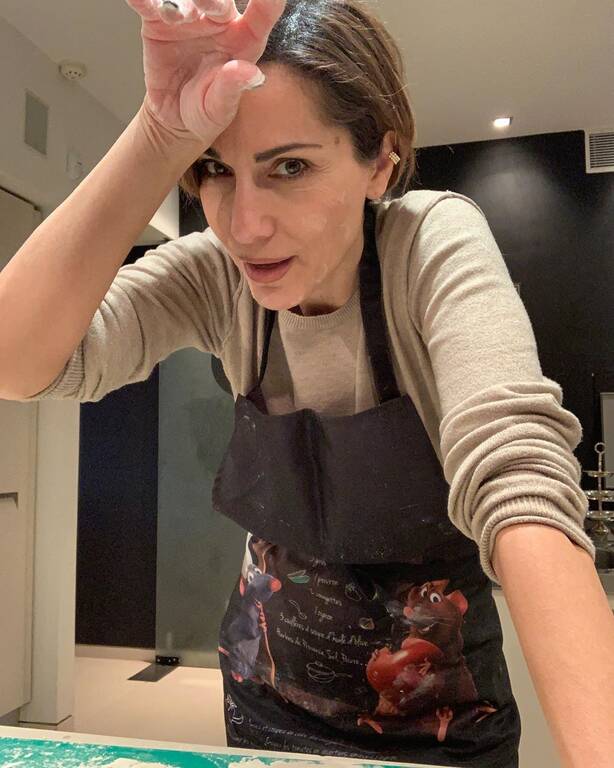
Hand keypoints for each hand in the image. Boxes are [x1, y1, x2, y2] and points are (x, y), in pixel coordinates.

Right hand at [125, 0, 285, 141]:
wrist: (173, 118)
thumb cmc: (205, 110)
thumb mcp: (220, 108)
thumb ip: (233, 89)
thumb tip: (250, 73)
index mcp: (244, 39)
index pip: (262, 13)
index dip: (268, 0)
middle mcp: (219, 21)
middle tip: (209, 5)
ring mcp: (189, 18)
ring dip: (181, 2)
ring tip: (174, 13)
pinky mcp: (158, 21)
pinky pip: (150, 4)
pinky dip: (143, 0)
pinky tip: (137, 0)